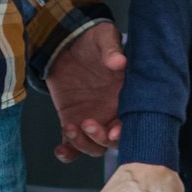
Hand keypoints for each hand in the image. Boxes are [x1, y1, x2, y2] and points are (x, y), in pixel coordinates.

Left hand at [46, 21, 124, 161]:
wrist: (67, 42)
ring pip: (94, 147)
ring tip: (69, 127)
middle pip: (113, 141)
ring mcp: (92, 119)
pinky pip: (72, 145)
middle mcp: (112, 112)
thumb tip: (119, 62)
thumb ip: (111, 50)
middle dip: (102, 139)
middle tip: (88, 124)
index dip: (125, 131)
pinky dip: (67, 153)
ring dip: (83, 144)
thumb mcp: (103, 38)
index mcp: (126, 96)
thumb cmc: (92, 39)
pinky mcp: (72, 121)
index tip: (114, 131)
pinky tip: (60, 150)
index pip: (132, 121)